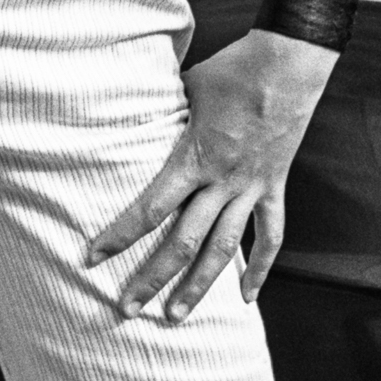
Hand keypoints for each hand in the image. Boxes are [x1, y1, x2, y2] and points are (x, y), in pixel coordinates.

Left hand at [86, 27, 337, 320]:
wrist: (287, 63)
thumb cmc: (230, 69)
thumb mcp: (184, 87)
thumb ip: (161, 112)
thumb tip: (130, 114)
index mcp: (194, 157)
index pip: (149, 207)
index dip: (119, 235)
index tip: (93, 258)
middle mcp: (221, 181)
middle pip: (183, 242)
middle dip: (152, 278)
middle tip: (126, 309)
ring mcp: (251, 187)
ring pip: (223, 250)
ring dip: (199, 287)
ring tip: (174, 317)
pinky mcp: (274, 186)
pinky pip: (269, 235)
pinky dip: (260, 267)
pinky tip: (246, 297)